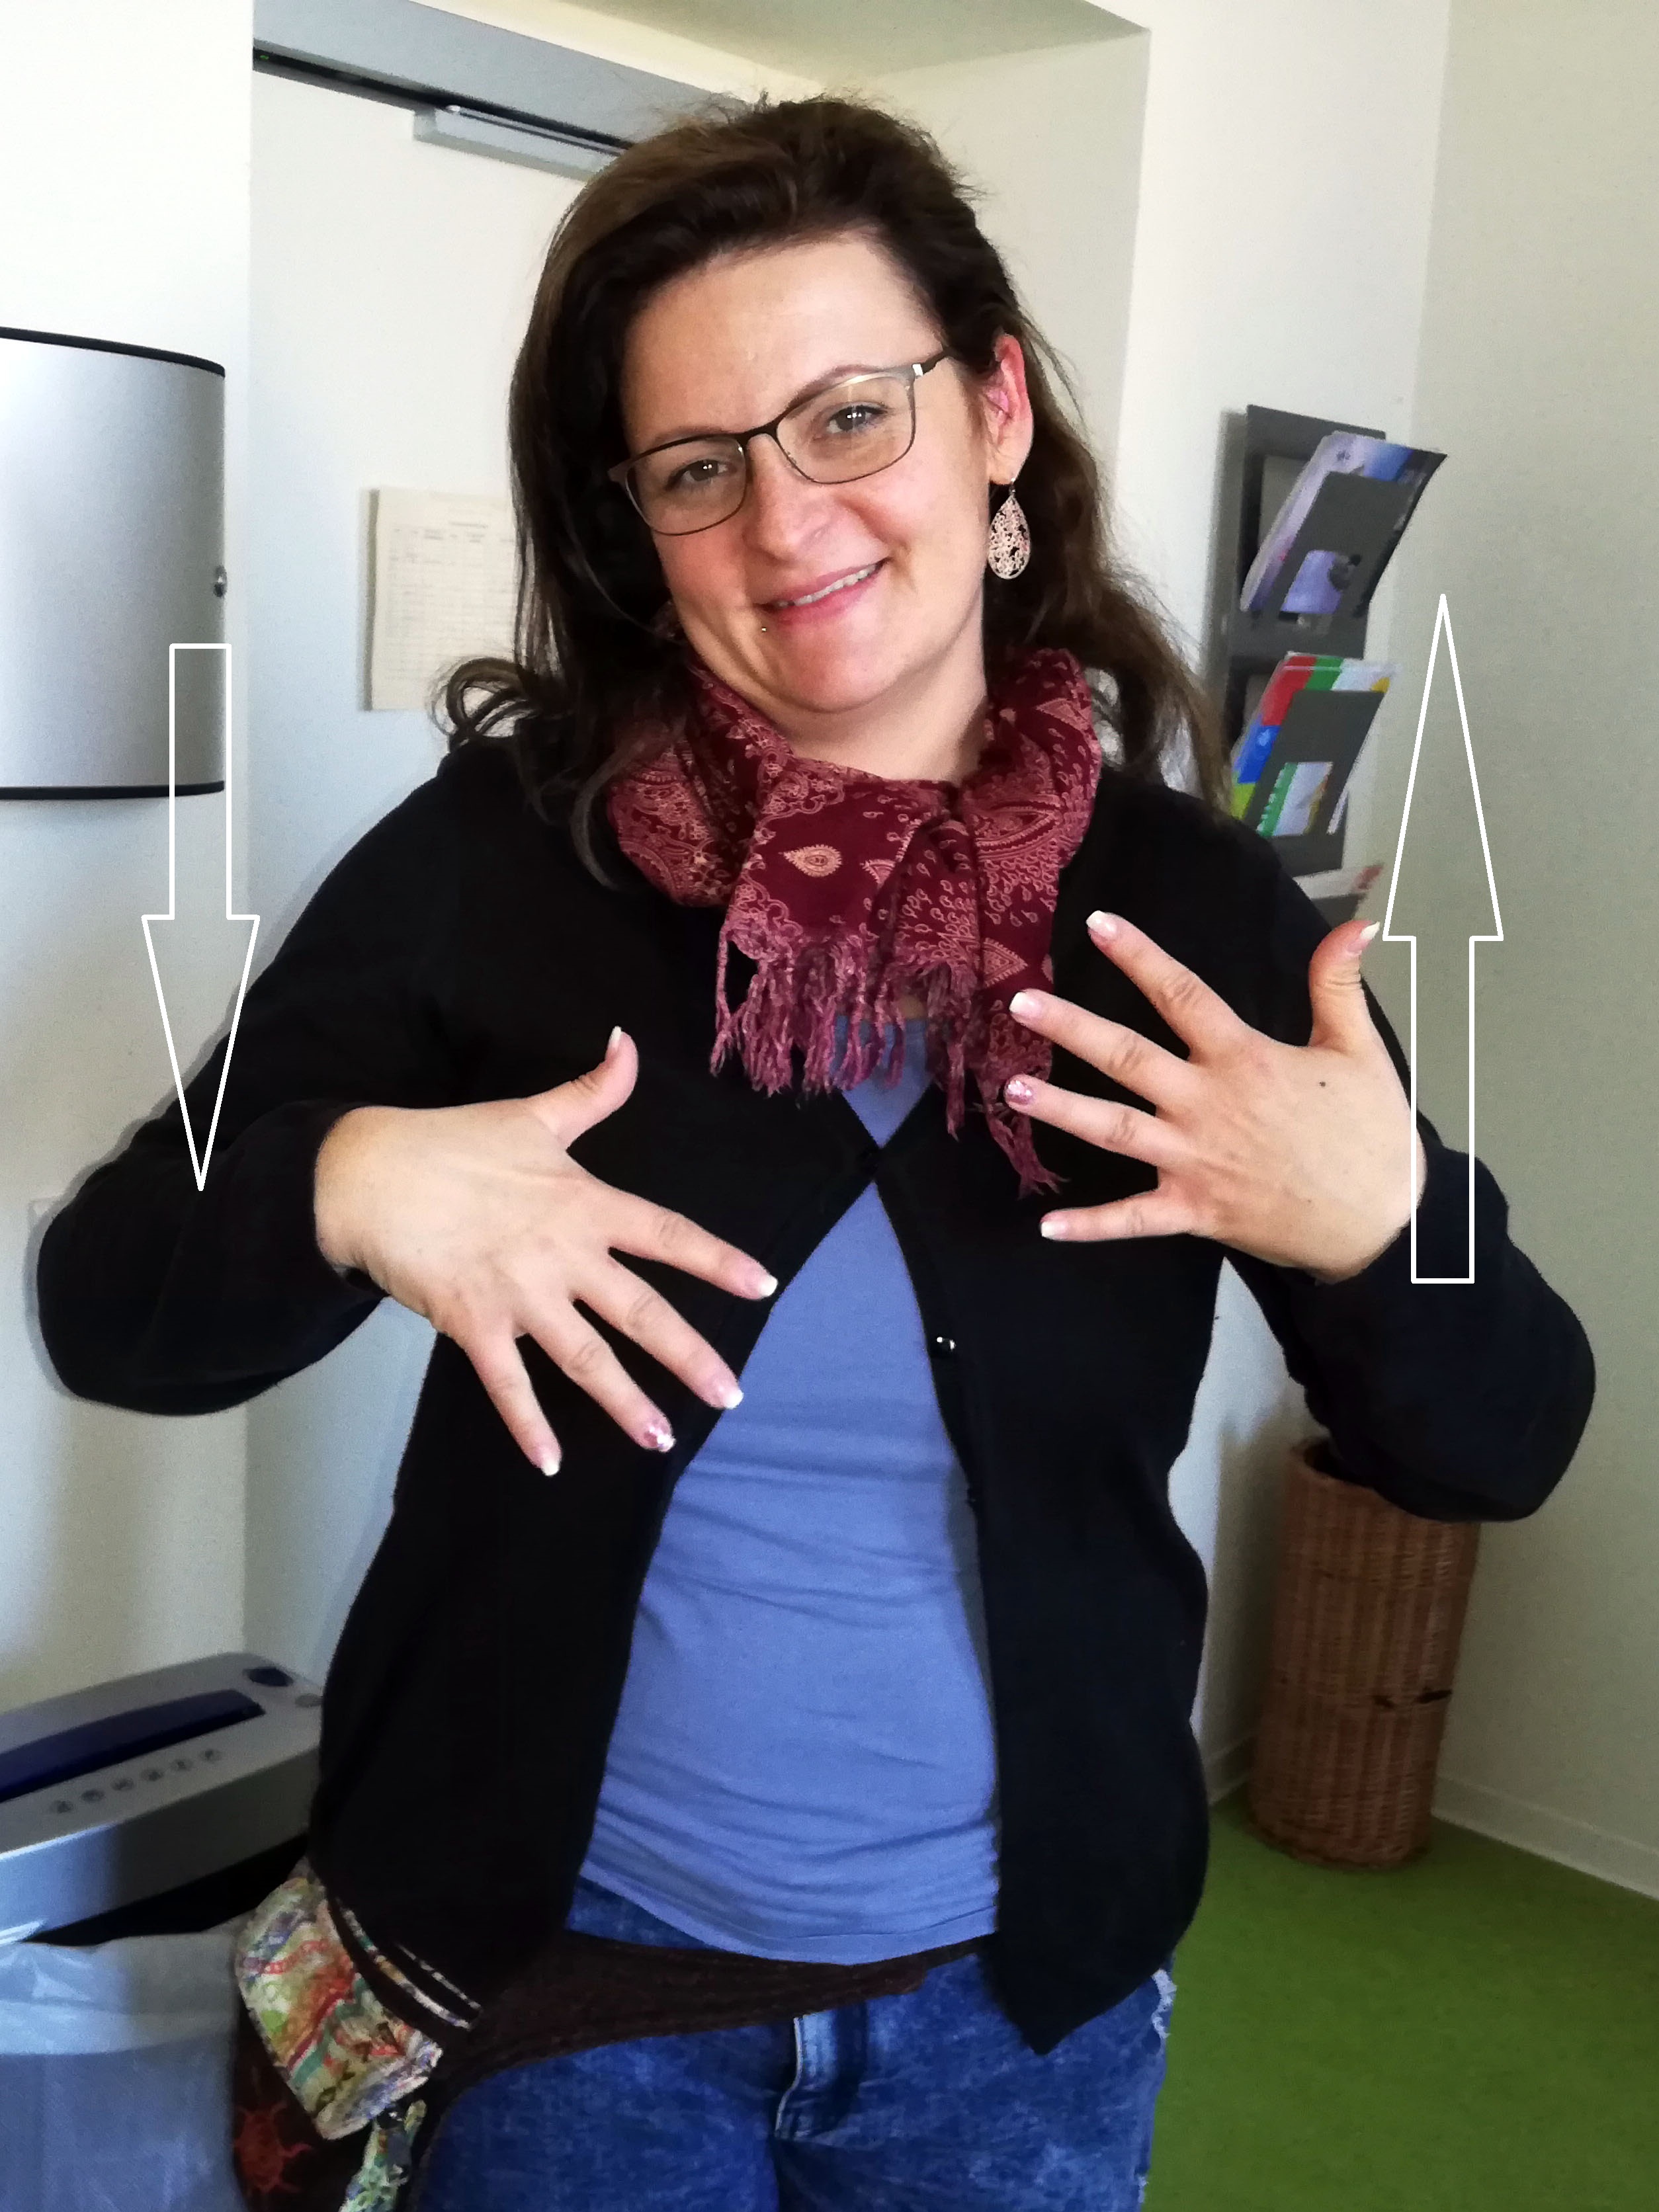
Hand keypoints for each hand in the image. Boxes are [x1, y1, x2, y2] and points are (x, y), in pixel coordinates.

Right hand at [313, 1029, 776, 1472]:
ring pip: (584, 1358)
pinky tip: (549, 1463)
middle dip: (689, 1356)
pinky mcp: (472, 1322)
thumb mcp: (533, 1114)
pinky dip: (526, 1426)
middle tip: (730, 1395)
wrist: (367, 1174)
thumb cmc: (453, 1143)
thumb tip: (626, 1042)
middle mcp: (562, 1255)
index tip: (764, 1287)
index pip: (666, 1235)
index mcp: (584, 1205)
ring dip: (624, 1403)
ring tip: (661, 1440)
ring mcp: (518, 1294)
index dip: (718, 1260)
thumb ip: (592, 1091)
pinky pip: (506, 1384)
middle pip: (640, 1312)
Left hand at [1002, 911, 1427, 1281]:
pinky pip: (1133, 1219)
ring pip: (1114, 1129)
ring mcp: (1194, 1161)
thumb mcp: (1359, 1051)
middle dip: (1071, 1028)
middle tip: (1021, 1002)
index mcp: (1243, 1060)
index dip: (1140, 956)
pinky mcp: (1195, 1211)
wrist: (1383, 1223)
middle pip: (1127, 1057)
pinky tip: (1047, 1226)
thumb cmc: (1370, 1135)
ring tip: (1012, 1090)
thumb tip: (1356, 924)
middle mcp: (1207, 1105)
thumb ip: (1337, 986)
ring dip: (1061, 1109)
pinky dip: (1091, 1225)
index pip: (1181, 995)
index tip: (1099, 924)